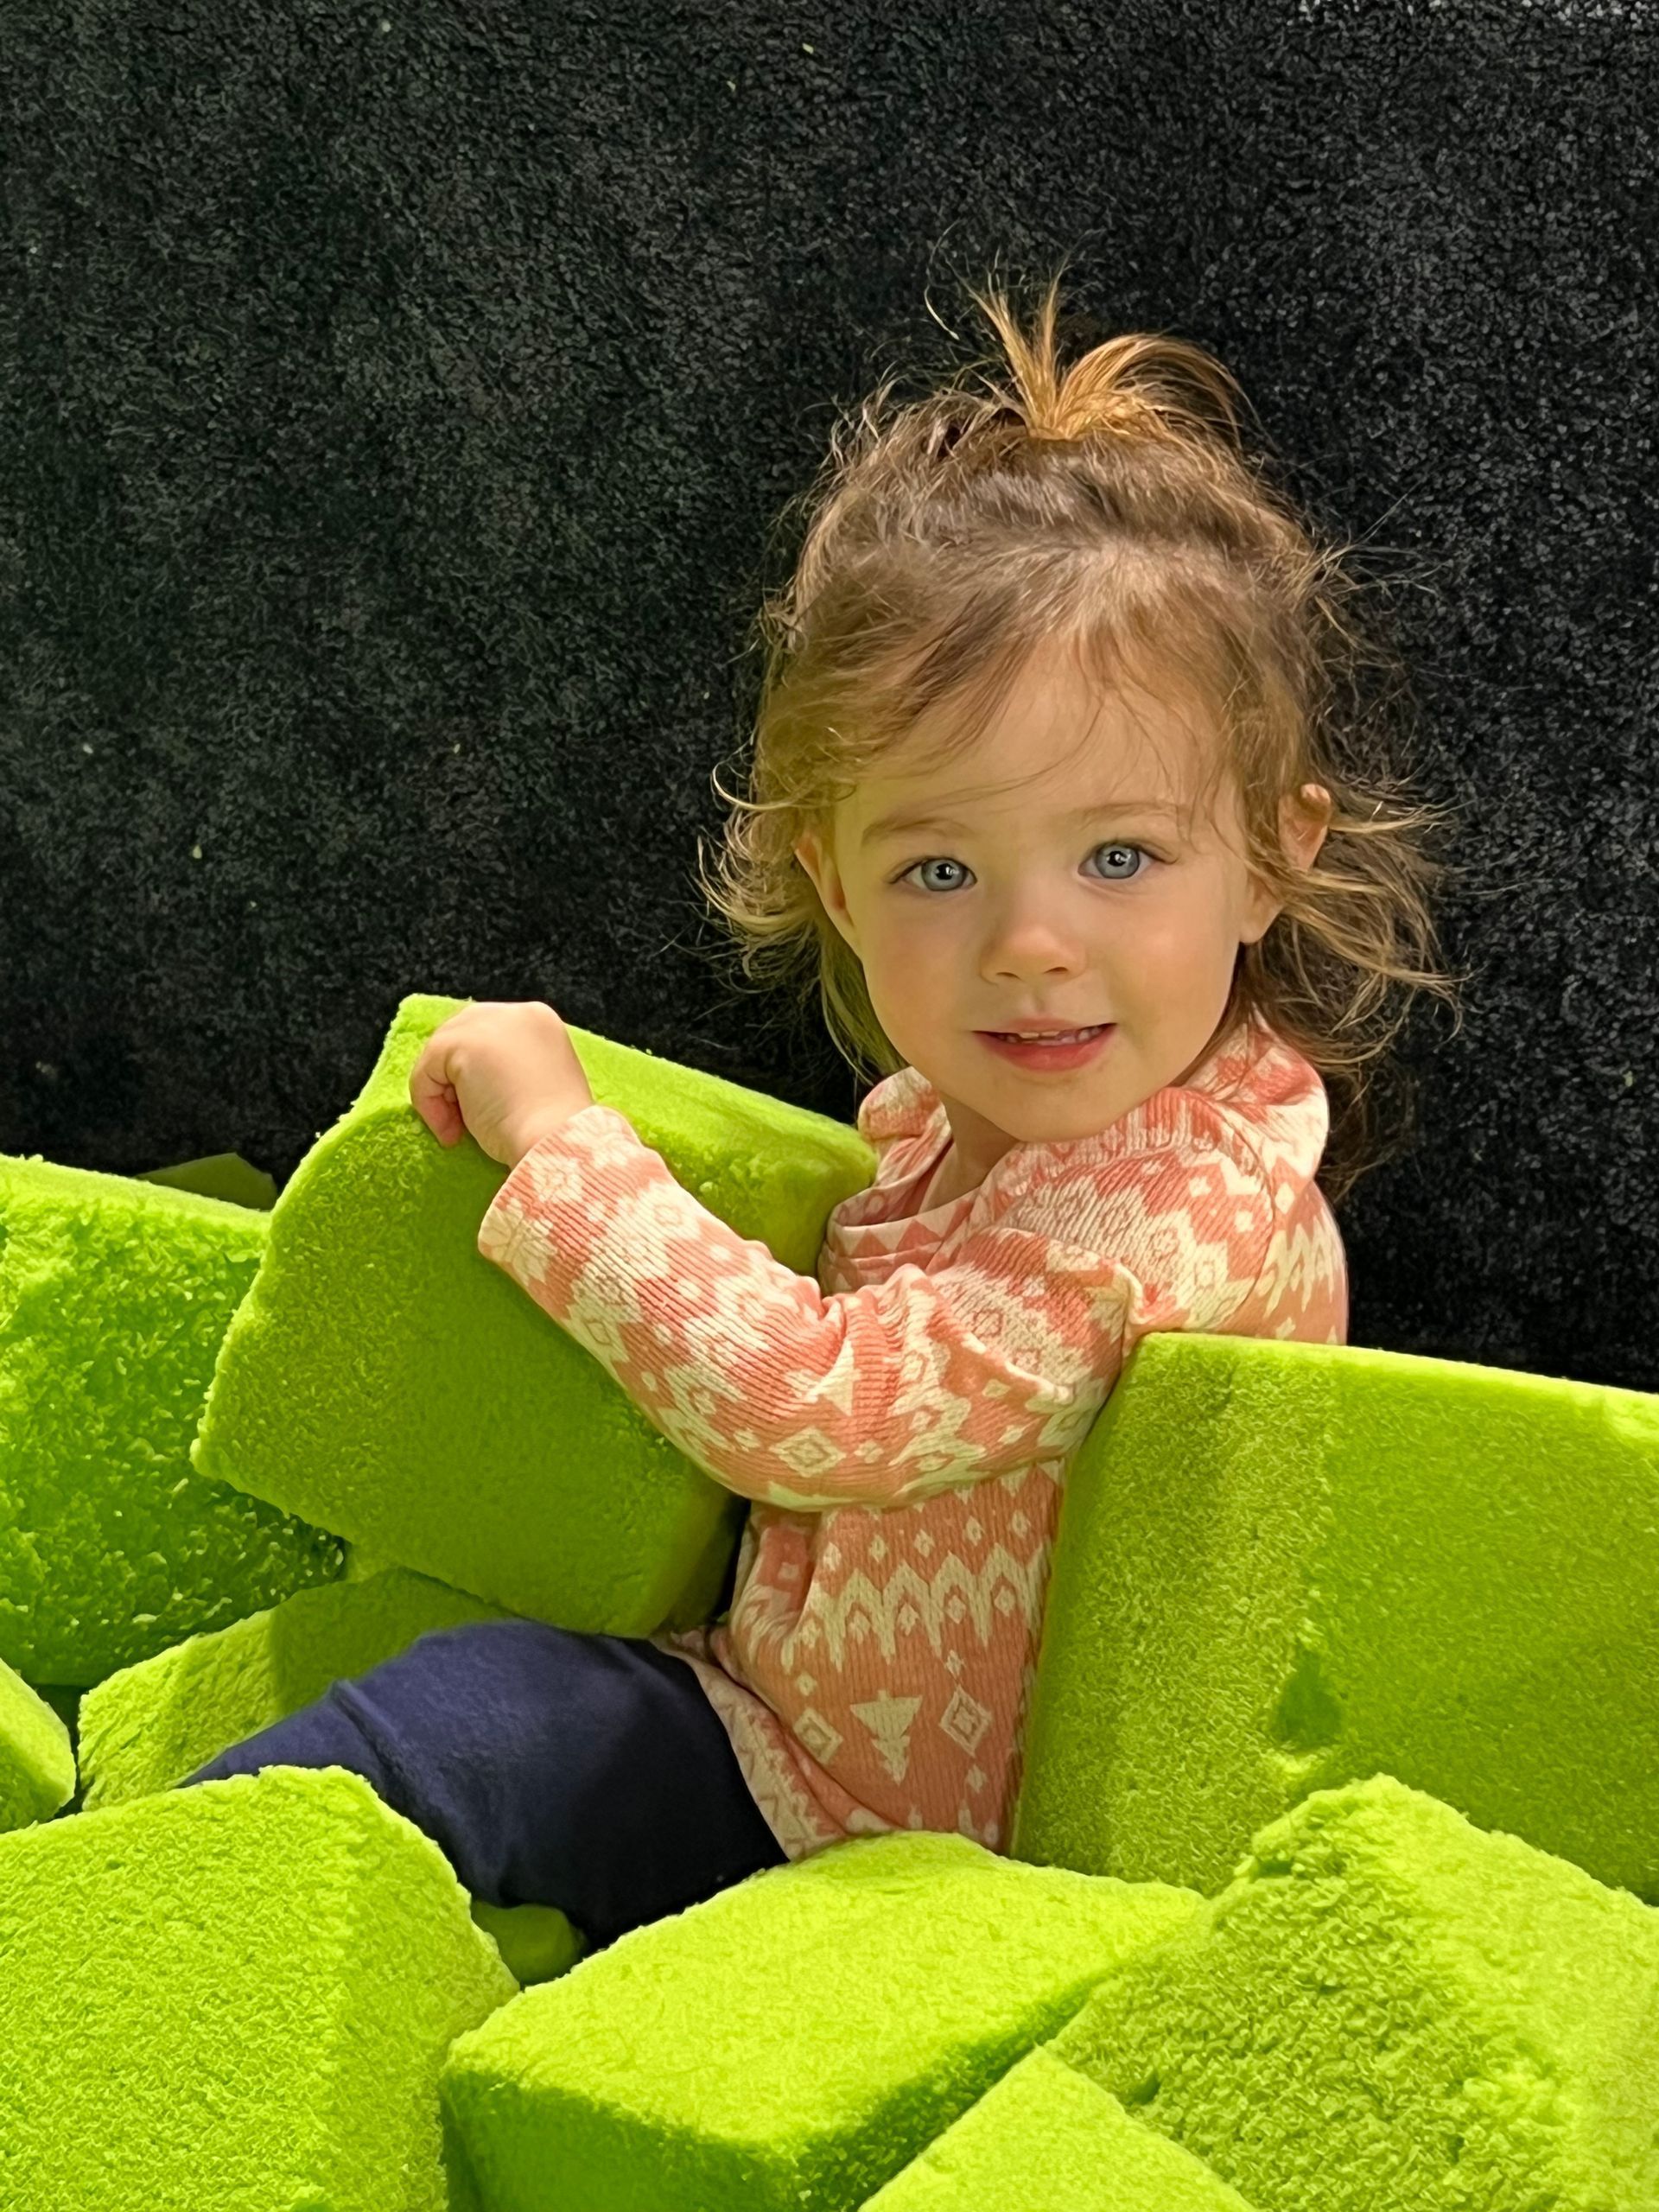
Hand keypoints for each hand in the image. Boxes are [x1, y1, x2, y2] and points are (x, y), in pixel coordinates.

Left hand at [408, 1000, 596, 1170]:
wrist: (555, 1144)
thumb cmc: (551, 1132)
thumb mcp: (534, 1087)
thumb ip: (506, 1070)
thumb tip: (467, 1081)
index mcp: (540, 1022)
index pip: (488, 1035)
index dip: (474, 1073)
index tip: (478, 1110)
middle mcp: (516, 1013)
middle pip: (460, 1034)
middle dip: (453, 1079)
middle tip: (462, 1122)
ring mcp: (489, 1022)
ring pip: (440, 1053)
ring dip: (440, 1096)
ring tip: (459, 1131)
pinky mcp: (463, 1042)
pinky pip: (425, 1070)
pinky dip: (429, 1104)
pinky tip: (451, 1132)